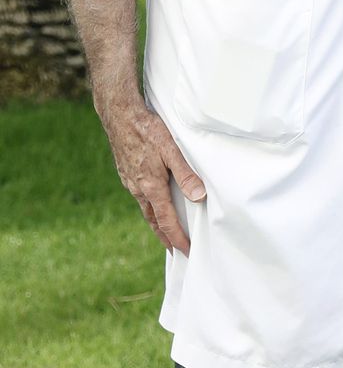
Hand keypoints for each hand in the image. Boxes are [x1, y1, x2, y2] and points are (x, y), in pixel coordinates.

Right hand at [99, 99, 203, 254]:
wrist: (119, 115)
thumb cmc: (147, 130)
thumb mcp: (171, 150)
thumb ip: (185, 173)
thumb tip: (198, 196)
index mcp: (150, 186)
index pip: (167, 221)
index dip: (177, 238)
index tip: (186, 251)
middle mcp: (138, 188)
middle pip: (154, 220)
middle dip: (166, 236)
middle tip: (176, 250)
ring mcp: (130, 181)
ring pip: (146, 208)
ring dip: (157, 222)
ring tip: (167, 231)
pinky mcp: (127, 173)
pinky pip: (140, 196)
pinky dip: (150, 206)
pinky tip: (155, 202)